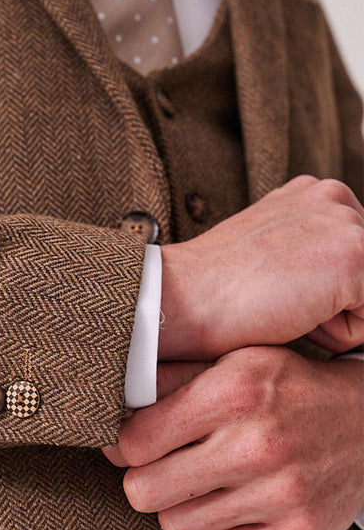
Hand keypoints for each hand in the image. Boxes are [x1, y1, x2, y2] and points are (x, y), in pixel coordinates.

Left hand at [102, 347, 363, 529]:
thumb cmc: (289, 390)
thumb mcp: (236, 363)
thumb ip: (172, 381)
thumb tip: (111, 407)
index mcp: (235, 391)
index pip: (134, 442)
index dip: (125, 448)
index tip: (136, 447)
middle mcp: (257, 444)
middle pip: (144, 493)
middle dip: (146, 482)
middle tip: (166, 471)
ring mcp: (280, 494)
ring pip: (176, 526)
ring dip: (184, 508)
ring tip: (209, 485)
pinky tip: (239, 505)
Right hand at [158, 175, 363, 359]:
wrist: (182, 298)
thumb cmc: (213, 293)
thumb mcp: (269, 258)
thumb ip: (308, 260)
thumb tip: (329, 294)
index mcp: (313, 195)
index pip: (350, 262)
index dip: (318, 293)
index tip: (274, 291)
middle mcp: (335, 197)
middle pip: (363, 281)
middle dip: (332, 306)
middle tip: (275, 301)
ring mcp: (348, 223)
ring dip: (333, 320)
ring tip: (283, 306)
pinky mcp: (356, 255)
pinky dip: (335, 334)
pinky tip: (291, 315)